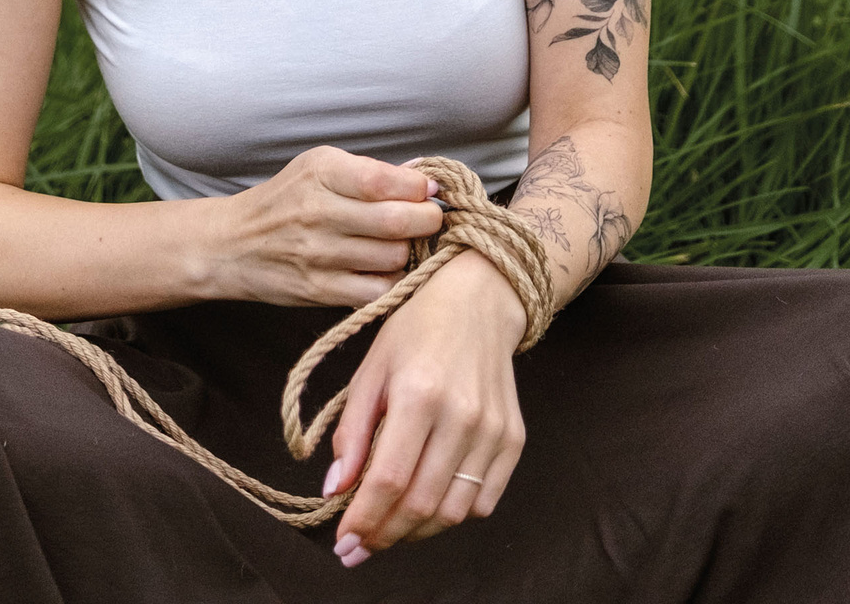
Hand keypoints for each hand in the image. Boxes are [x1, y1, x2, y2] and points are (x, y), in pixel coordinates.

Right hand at [212, 146, 443, 307]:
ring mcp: (318, 255)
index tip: (429, 192)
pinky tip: (385, 269)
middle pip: (397, 221)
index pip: (384, 180)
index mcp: (322, 173)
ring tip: (403, 244)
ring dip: (411, 252)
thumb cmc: (287, 200)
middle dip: (428, 220)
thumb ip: (371, 171)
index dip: (419, 188)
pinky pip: (377, 290)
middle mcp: (318, 212)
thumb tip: (425, 179)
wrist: (232, 244)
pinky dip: (392, 281)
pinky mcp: (319, 290)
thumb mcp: (320, 167)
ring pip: (393, 257)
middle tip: (430, 220)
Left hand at [322, 250, 527, 565]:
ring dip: (417, 532)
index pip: (388, 479)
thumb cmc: (415, 330)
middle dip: (384, 535)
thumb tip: (336, 489)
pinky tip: (429, 509)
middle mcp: (461, 415)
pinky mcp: (514, 438)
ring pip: (454, 511)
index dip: (364, 519)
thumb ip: (353, 431)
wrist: (478, 301)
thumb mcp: (371, 370)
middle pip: (421, 503)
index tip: (344, 540)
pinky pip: (485, 501)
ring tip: (390, 529)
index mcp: (418, 394)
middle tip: (360, 547)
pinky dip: (454, 516)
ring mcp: (493, 430)